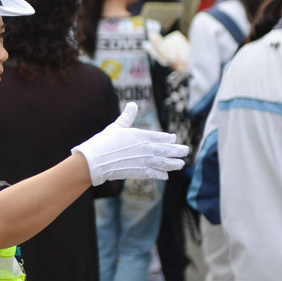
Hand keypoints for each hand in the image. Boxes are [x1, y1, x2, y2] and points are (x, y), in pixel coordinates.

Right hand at [71, 103, 189, 183]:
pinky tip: (166, 176)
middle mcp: (146, 149)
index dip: (169, 138)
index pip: (160, 137)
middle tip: (186, 151)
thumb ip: (127, 116)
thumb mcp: (117, 126)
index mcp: (141, 136)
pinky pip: (153, 174)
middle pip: (166, 150)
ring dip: (173, 164)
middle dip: (177, 151)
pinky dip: (160, 175)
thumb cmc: (104, 141)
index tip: (174, 139)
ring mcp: (143, 161)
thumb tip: (132, 104)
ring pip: (163, 163)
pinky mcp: (138, 172)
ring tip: (181, 164)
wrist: (95, 160)